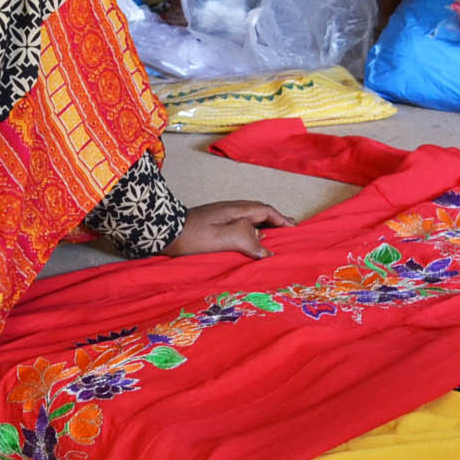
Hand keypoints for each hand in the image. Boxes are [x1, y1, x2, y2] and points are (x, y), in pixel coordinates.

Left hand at [165, 200, 293, 259]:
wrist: (165, 232)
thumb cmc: (193, 235)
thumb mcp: (223, 238)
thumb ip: (247, 240)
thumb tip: (266, 250)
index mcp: (237, 209)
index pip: (266, 211)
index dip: (282, 220)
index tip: (295, 230)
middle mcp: (231, 209)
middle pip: (260, 212)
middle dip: (276, 221)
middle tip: (289, 232)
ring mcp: (222, 215)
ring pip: (250, 219)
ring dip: (264, 227)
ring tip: (274, 239)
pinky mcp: (214, 223)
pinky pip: (240, 225)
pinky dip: (251, 232)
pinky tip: (249, 244)